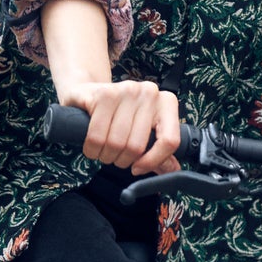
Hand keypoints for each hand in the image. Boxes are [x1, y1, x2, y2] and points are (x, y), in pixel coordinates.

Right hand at [59, 78, 181, 175]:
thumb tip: (172, 169)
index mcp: (166, 103)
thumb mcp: (142, 130)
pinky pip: (97, 136)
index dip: (153, 161)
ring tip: (104, 150)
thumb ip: (158, 150)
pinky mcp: (103, 94)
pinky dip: (91, 149)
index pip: (169, 141)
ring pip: (116, 143)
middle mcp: (149, 93)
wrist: (88, 94)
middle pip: (137, 146)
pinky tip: (92, 147)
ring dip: (106, 156)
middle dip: (122, 161)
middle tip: (115, 157)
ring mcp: (126, 91)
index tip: (138, 168)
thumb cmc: (118, 114)